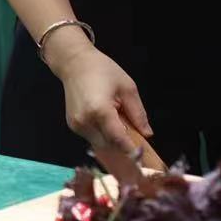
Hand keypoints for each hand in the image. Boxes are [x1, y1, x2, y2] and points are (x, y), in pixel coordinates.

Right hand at [46, 35, 153, 169]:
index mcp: (100, 111)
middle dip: (123, 146)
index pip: (119, 140)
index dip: (132, 150)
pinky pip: (92, 138)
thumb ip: (138, 113)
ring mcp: (77, 125)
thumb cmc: (103, 70)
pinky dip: (103, 136)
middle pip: (110, 146)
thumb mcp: (127, 88)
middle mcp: (85, 122)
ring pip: (100, 145)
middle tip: (135, 138)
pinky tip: (107, 123)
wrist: (74, 63)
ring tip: (120, 126)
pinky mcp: (73, 125)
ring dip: (113, 142)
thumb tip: (147, 133)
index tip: (145, 157)